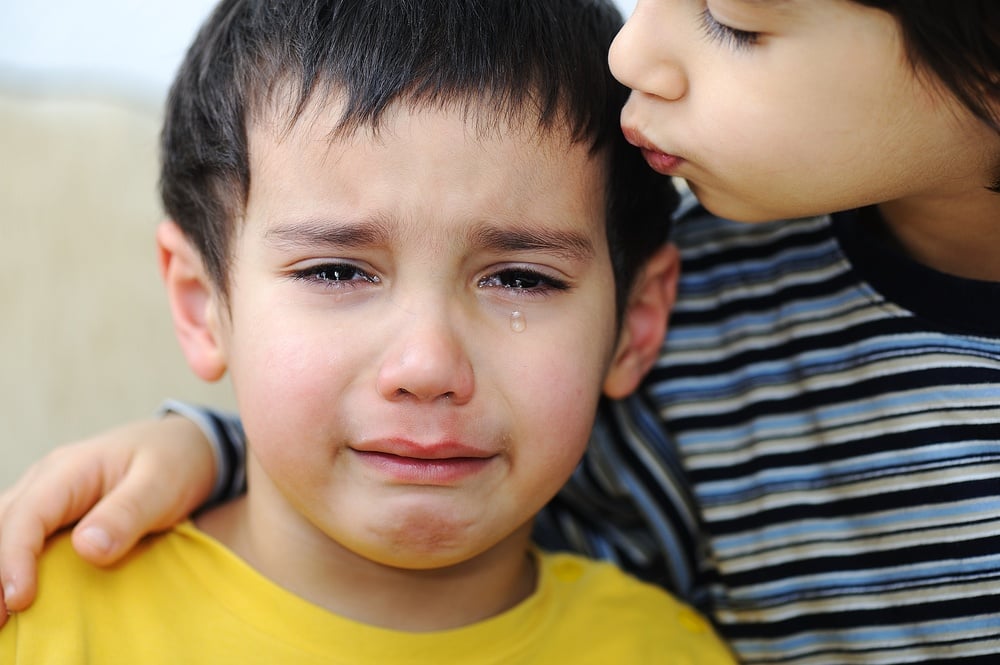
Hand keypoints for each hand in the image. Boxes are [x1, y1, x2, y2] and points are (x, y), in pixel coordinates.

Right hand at [0, 415, 215, 625]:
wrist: (185, 445)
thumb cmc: (174, 462)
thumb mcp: (161, 484)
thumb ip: (127, 514)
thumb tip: (88, 549)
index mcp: (69, 470)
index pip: (28, 515)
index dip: (16, 558)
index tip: (19, 600)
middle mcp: (46, 481)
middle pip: (1, 525)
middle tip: (0, 622)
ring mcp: (45, 497)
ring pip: (3, 529)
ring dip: (0, 569)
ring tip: (2, 617)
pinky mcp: (52, 515)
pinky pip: (20, 536)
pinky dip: (12, 563)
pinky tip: (15, 593)